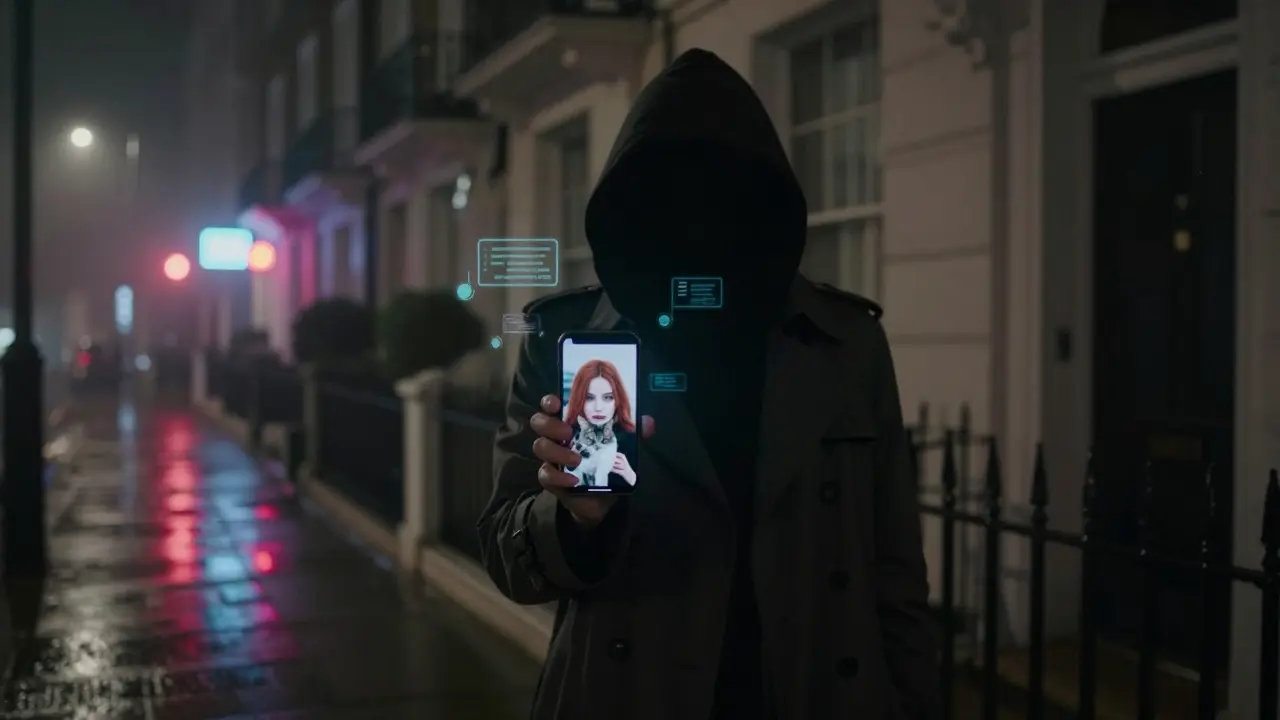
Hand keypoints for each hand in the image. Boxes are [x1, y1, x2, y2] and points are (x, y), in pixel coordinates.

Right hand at [531, 394, 654, 527]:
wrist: (601, 499)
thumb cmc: (606, 464)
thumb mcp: (621, 446)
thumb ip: (633, 433)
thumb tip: (648, 423)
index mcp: (571, 424)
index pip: (551, 406)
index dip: (550, 401)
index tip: (558, 403)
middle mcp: (557, 438)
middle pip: (539, 422)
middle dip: (550, 425)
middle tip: (568, 432)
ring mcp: (552, 458)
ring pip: (540, 446)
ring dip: (557, 451)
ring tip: (577, 459)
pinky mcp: (552, 479)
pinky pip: (545, 474)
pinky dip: (559, 477)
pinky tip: (574, 480)